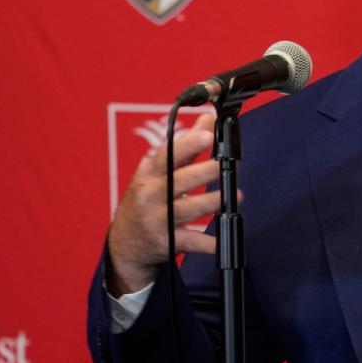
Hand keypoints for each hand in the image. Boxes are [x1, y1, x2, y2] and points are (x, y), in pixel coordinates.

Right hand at [106, 113, 221, 296]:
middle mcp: (151, 195)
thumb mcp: (159, 172)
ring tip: (235, 195)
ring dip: (213, 202)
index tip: (207, 135)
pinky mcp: (166, 242)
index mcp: (150, 173)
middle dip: (205, 172)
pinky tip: (221, 240)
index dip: (188, 144)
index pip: (169, 155)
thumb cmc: (147, 199)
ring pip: (188, 209)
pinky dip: (207, 242)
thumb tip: (207, 119)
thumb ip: (186, 147)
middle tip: (225, 165)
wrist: (125, 243)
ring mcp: (157, 219)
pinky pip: (191, 241)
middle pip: (181, 180)